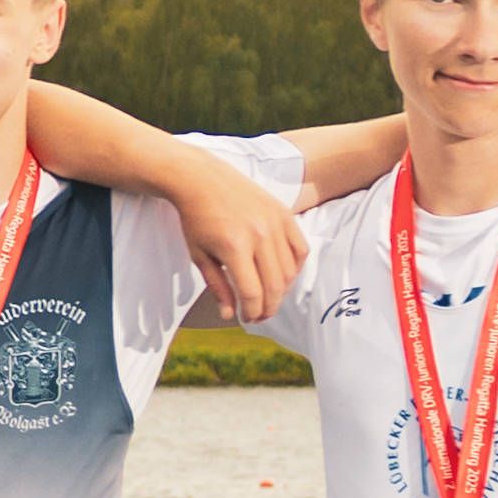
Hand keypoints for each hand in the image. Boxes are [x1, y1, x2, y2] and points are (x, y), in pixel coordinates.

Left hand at [165, 149, 308, 325]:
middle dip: (268, 308)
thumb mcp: (199, 256)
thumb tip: (229, 314)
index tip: (246, 318)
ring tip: (269, 297)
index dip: (251, 312)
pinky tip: (282, 275)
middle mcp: (259, 235)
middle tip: (260, 315)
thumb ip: (217, 287)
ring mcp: (275, 223)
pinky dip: (295, 267)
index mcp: (234, 247)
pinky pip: (300, 249)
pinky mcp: (284, 214)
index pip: (252, 293)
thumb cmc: (196, 219)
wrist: (203, 179)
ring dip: (281, 291)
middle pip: (274, 286)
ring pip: (290, 271)